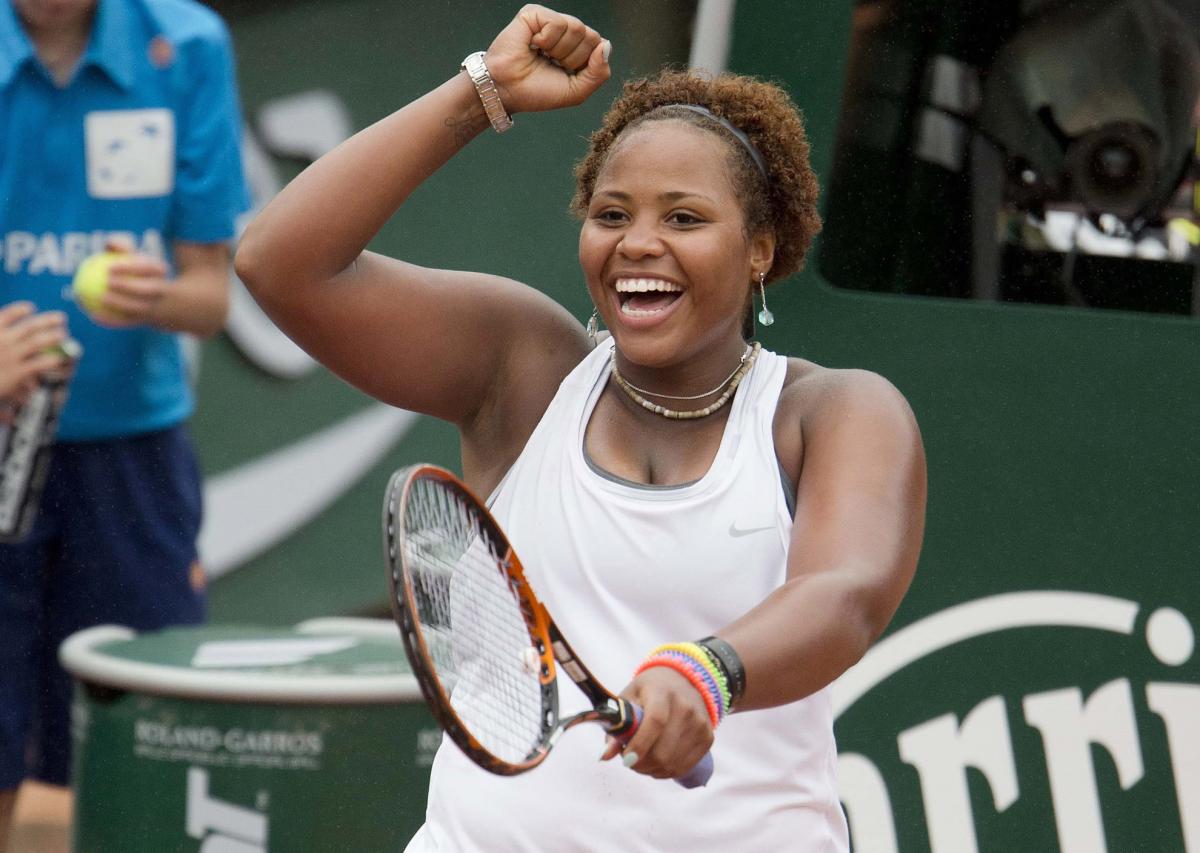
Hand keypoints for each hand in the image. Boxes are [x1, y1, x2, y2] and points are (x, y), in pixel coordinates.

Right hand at [0, 302, 67, 405]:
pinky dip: (51, 359)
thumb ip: (1, 335)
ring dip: (53, 336)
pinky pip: (39, 363)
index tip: (30, 307)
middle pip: (29, 327)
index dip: (19, 310)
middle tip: (62, 318)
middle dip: (47, 321)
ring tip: (63, 334)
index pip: (7, 315)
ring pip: (37, 342)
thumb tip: (8, 322)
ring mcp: (10, 356)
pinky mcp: (17, 373)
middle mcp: (2, 341)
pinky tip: (59, 359)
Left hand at [89, 237, 170, 327]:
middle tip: (108, 283)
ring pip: (140, 308)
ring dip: (121, 304)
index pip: (149, 269)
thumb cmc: (140, 271)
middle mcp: (162, 292)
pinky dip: (112, 320)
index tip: (109, 268)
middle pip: (149, 289)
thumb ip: (122, 246)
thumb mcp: (135, 256)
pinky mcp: (146, 321)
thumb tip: (109, 243)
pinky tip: (94, 317)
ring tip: (102, 298)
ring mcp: (155, 308)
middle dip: (129, 286)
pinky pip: (128, 322)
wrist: (162, 299)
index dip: (130, 268)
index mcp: (160, 274)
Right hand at [485, 5, 610, 114]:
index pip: (599, 46)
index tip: (564, 73)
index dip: (584, 65)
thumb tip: (606, 46)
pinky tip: (532, 45)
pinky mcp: (534, 14)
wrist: (508, 91)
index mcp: (575, 48)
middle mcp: (564, 32)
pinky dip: (546, 40)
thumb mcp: (576, 91)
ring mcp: (549, 21)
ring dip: (559, 50)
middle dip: (573, 58)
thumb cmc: (537, 91)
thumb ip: (599, 73)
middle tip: (551, 64)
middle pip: (591, 36)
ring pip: (577, 28)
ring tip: (541, 55)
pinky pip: (557, 23)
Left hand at [600, 666, 713, 779]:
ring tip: (643, 761)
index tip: (626, 760)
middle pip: (663, 750)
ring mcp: (699, 723)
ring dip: (652, 770)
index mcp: (662, 692)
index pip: (655, 721)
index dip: (640, 745)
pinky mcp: (708, 737)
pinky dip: (667, 772)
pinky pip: (685, 767)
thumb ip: (616, 726)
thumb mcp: (629, 698)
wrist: (684, 679)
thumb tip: (604, 756)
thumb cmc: (650, 690)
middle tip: (630, 761)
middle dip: (641, 764)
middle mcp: (685, 707)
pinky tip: (658, 764)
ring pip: (672, 763)